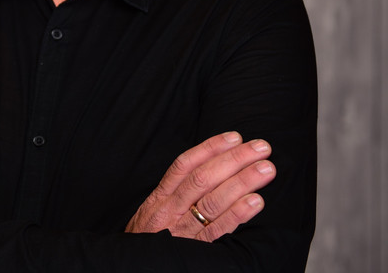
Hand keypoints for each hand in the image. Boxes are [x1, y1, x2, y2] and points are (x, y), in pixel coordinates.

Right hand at [125, 132, 275, 241]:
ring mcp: (182, 231)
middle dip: (234, 160)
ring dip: (242, 182)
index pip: (186, 165)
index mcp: (160, 197)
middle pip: (203, 178)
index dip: (211, 148)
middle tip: (261, 148)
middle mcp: (170, 209)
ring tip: (266, 169)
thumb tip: (209, 170)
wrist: (130, 268)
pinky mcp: (195, 252)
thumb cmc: (147, 240)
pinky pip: (218, 231)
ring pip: (213, 201)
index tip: (235, 137)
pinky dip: (237, 215)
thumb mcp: (153, 211)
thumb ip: (176, 193)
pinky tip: (256, 201)